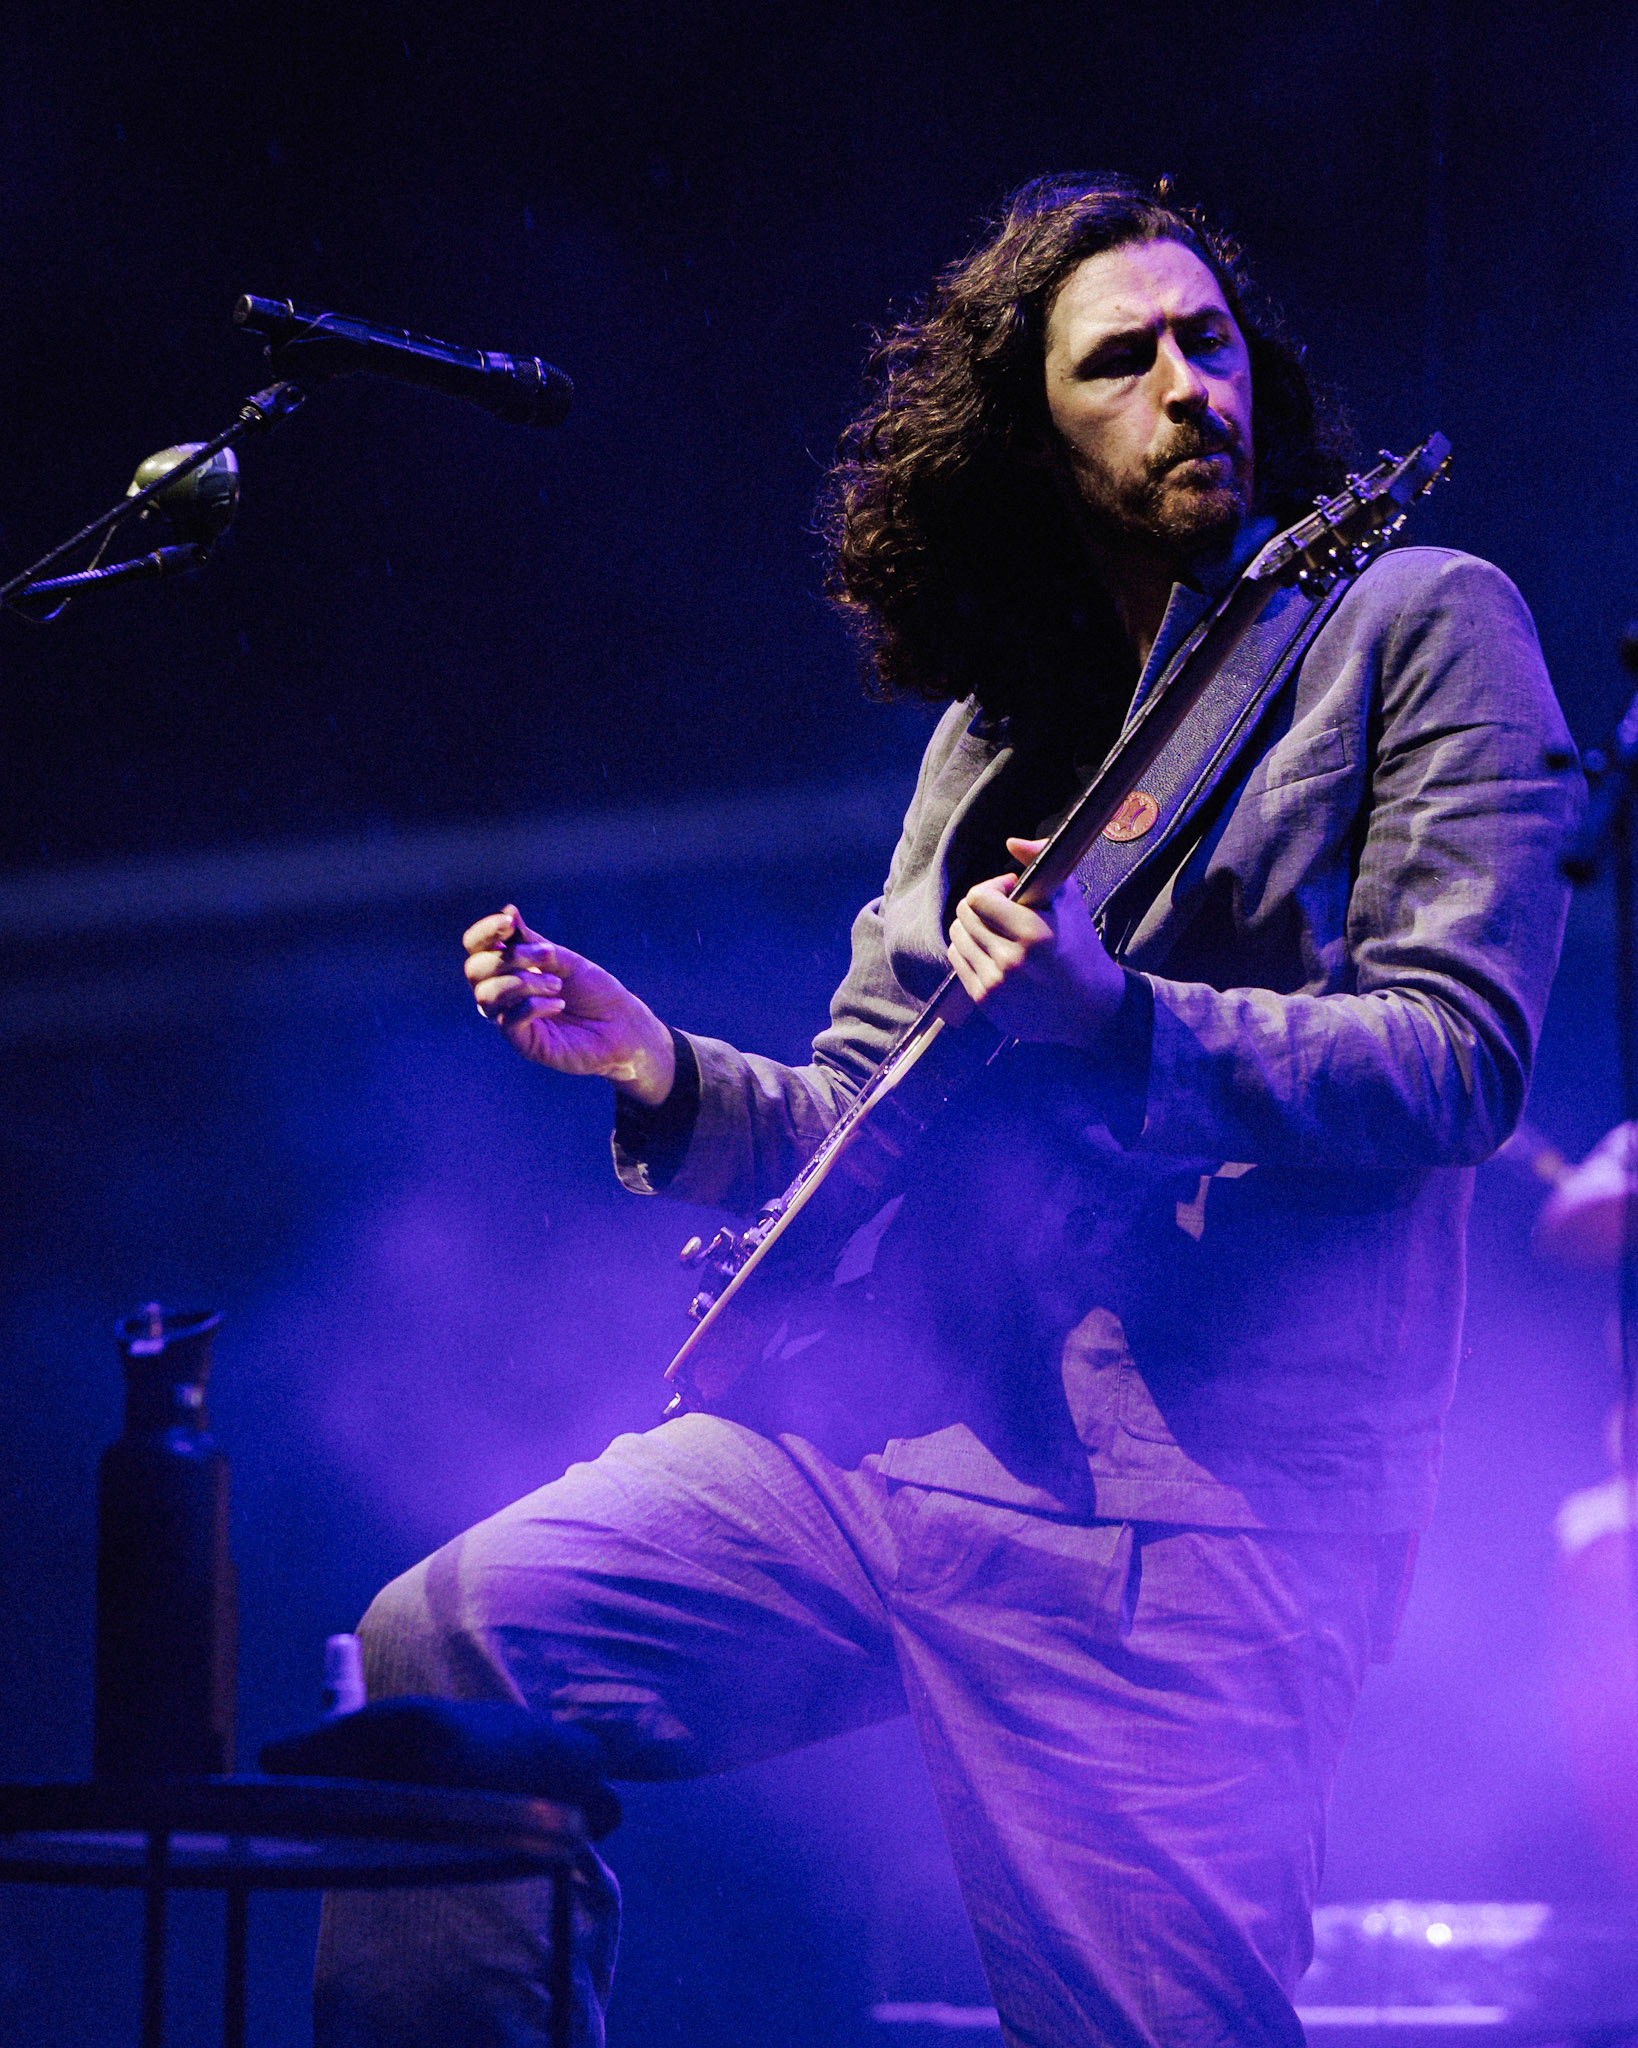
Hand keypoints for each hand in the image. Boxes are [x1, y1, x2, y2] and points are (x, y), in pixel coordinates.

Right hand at [463, 905, 676, 1104]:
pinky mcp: (522, 1042)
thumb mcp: (564, 959)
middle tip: (548, 956)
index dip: (485, 932)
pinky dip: (534, 1005)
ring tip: (557, 985)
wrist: (620, 1026)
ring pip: (486, 995)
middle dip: (510, 957)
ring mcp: (508, 1018)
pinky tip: (559, 1004)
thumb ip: (532, 941)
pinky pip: (508, 1020)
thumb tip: (508, 910)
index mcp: (509, 968)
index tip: (508, 922)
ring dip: (524, 982)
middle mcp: (502, 993)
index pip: (476, 947)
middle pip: (474, 970)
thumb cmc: (593, 991)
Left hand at [947, 837, 1126, 1043]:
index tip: (1010, 891)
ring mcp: (996, 984)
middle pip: (964, 915)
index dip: (992, 887)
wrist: (1089, 1008)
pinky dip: (969, 949)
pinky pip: (957, 960)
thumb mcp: (1070, 900)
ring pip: (957, 936)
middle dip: (980, 906)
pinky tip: (991, 950)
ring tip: (996, 931)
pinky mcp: (985, 1001)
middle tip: (1002, 911)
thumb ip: (1042, 862)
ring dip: (972, 927)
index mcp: (1034, 934)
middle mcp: (1011, 961)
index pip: (979, 897)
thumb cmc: (1080, 947)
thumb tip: (1011, 842)